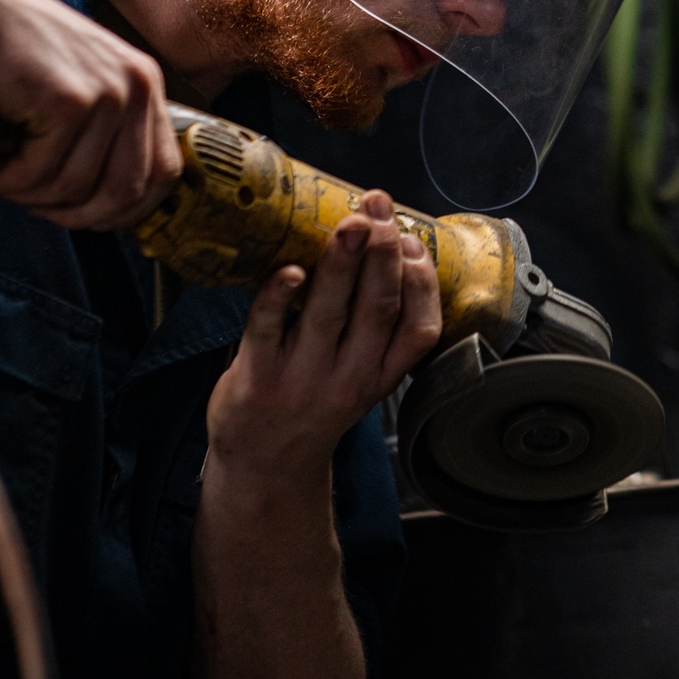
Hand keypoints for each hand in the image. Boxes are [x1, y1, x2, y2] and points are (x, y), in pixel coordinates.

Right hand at [0, 0, 181, 229]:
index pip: (164, 174)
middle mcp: (138, 84)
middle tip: (34, 201)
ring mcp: (107, 90)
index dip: (125, 211)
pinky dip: (7, 178)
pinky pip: (40, 174)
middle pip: (127, 192)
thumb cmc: (14, 52)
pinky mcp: (69, 100)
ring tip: (5, 167)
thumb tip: (118, 208)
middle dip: (74, 213)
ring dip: (30, 193)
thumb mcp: (78, 89)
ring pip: (76, 188)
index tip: (84, 215)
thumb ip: (105, 135)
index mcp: (146, 84)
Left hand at [203, 189, 442, 489]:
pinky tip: (289, 269)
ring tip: (351, 225)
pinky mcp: (257, 380)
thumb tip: (383, 243)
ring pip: (329, 315)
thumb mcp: (362, 376)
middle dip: (383, 256)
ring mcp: (303, 380)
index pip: (418, 330)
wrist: (266, 466)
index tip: (413, 239)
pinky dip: (278, 297)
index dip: (422, 283)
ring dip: (342, 266)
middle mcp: (349, 378)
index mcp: (380, 375)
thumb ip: (376, 326)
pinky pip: (266, 331)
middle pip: (377, 311)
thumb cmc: (313, 404)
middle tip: (380, 211)